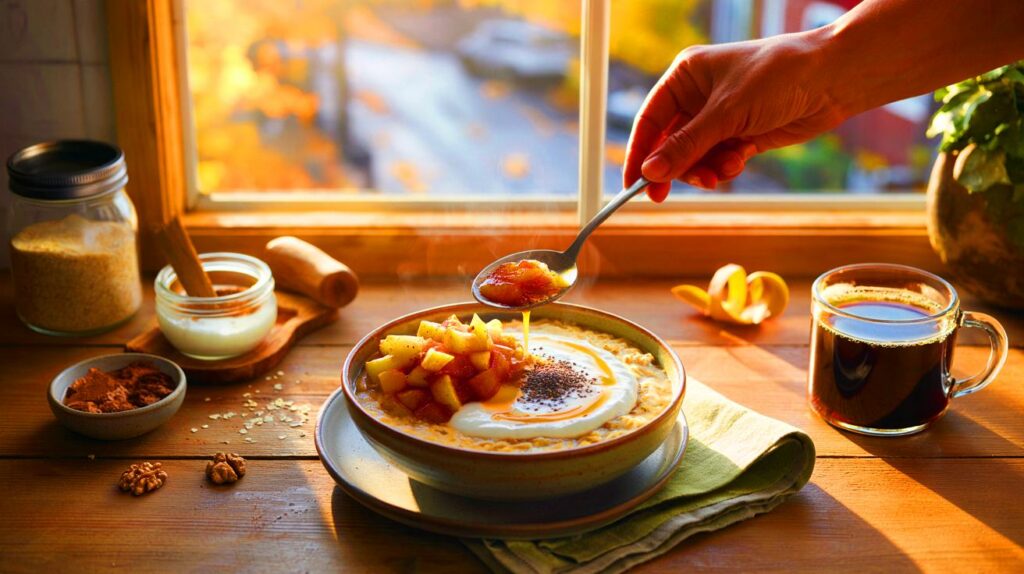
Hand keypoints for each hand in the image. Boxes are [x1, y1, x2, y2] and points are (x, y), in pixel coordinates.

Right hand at [624, 30, 848, 200]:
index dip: (638, 153)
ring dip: (704, 169)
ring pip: (694, 157)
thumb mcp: (727, 113)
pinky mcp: (741, 134)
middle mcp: (698, 96)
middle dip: (677, 167)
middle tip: (674, 192)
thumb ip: (686, 145)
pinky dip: (725, 167)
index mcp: (686, 76)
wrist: (833, 79)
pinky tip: (740, 161)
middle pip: (670, 144)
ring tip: (722, 171)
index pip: (649, 120)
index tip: (633, 185)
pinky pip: (717, 160)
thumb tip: (650, 172)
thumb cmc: (779, 77)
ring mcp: (720, 117)